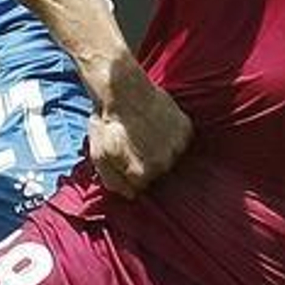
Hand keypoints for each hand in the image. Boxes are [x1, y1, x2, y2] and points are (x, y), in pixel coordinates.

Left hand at [87, 56, 192, 197]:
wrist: (123, 89)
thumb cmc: (108, 121)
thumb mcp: (99, 156)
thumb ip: (113, 182)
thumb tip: (130, 195)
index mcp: (142, 174)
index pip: (140, 186)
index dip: (130, 172)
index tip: (124, 156)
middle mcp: (163, 165)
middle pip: (157, 173)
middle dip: (146, 161)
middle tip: (135, 141)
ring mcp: (177, 147)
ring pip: (170, 157)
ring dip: (160, 149)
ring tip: (146, 132)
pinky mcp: (186, 130)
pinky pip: (180, 141)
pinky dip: (171, 136)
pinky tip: (158, 125)